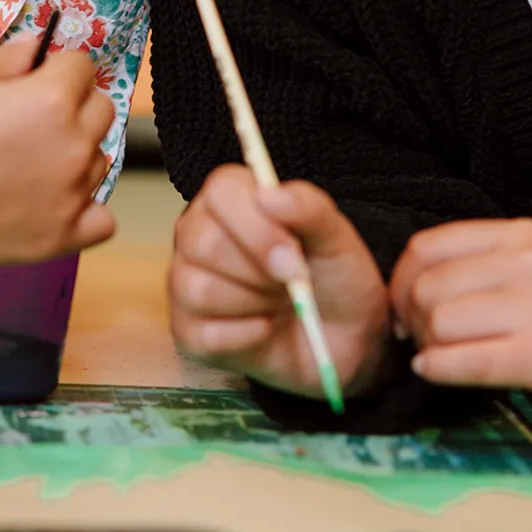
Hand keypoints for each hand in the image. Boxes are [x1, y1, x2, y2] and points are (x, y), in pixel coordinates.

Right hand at [0, 35, 116, 273]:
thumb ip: (9, 59)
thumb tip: (36, 51)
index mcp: (50, 100)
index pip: (81, 66)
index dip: (54, 67)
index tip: (32, 79)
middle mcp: (72, 147)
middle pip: (100, 110)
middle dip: (71, 105)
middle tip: (26, 120)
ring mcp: (71, 197)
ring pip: (98, 160)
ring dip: (74, 154)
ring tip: (23, 163)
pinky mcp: (62, 239)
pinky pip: (102, 219)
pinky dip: (83, 208)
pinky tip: (49, 200)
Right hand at [168, 165, 390, 401]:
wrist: (345, 339)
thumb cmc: (335, 280)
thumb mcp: (338, 241)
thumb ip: (310, 210)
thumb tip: (271, 196)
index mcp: (231, 199)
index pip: (221, 192)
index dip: (257, 227)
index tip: (293, 257)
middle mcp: (198, 233)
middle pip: (203, 243)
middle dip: (260, 272)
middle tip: (292, 283)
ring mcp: (186, 281)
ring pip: (200, 289)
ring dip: (255, 304)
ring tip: (279, 303)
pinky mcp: (188, 329)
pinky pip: (205, 334)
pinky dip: (248, 336)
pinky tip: (264, 328)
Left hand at [389, 218, 531, 403]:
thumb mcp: (520, 264)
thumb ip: (468, 262)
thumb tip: (401, 293)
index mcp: (519, 235)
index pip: (427, 247)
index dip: (400, 280)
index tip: (402, 304)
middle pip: (429, 287)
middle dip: (413, 317)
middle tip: (422, 336)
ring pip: (441, 322)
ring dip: (427, 345)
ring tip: (439, 352)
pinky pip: (467, 362)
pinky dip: (438, 368)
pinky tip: (432, 369)